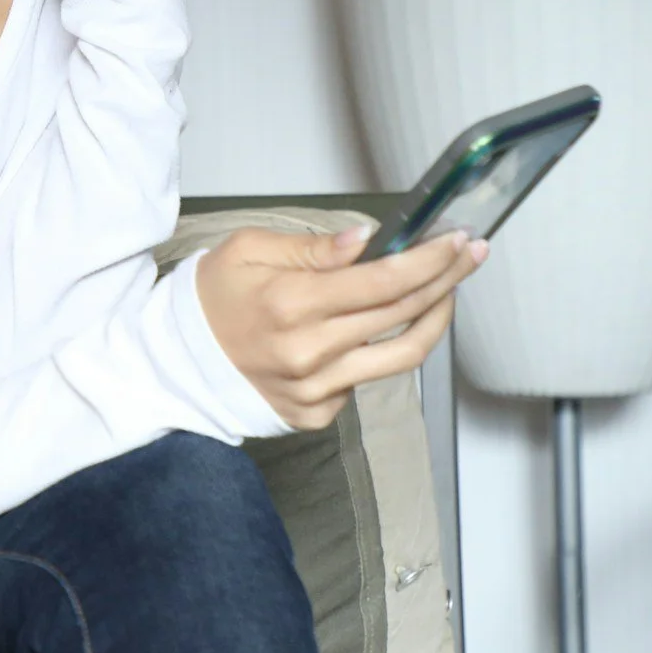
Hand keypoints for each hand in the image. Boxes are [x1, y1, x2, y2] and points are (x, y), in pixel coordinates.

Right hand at [194, 223, 486, 430]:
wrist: (180, 362)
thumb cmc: (214, 298)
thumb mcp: (248, 250)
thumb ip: (313, 248)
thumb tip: (366, 240)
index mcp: (291, 303)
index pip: (384, 281)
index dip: (431, 260)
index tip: (459, 241)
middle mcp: (310, 351)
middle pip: (403, 314)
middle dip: (446, 279)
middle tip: (471, 254)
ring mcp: (317, 389)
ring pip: (402, 356)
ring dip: (434, 320)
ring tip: (446, 292)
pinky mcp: (319, 412)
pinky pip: (367, 379)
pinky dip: (381, 349)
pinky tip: (376, 329)